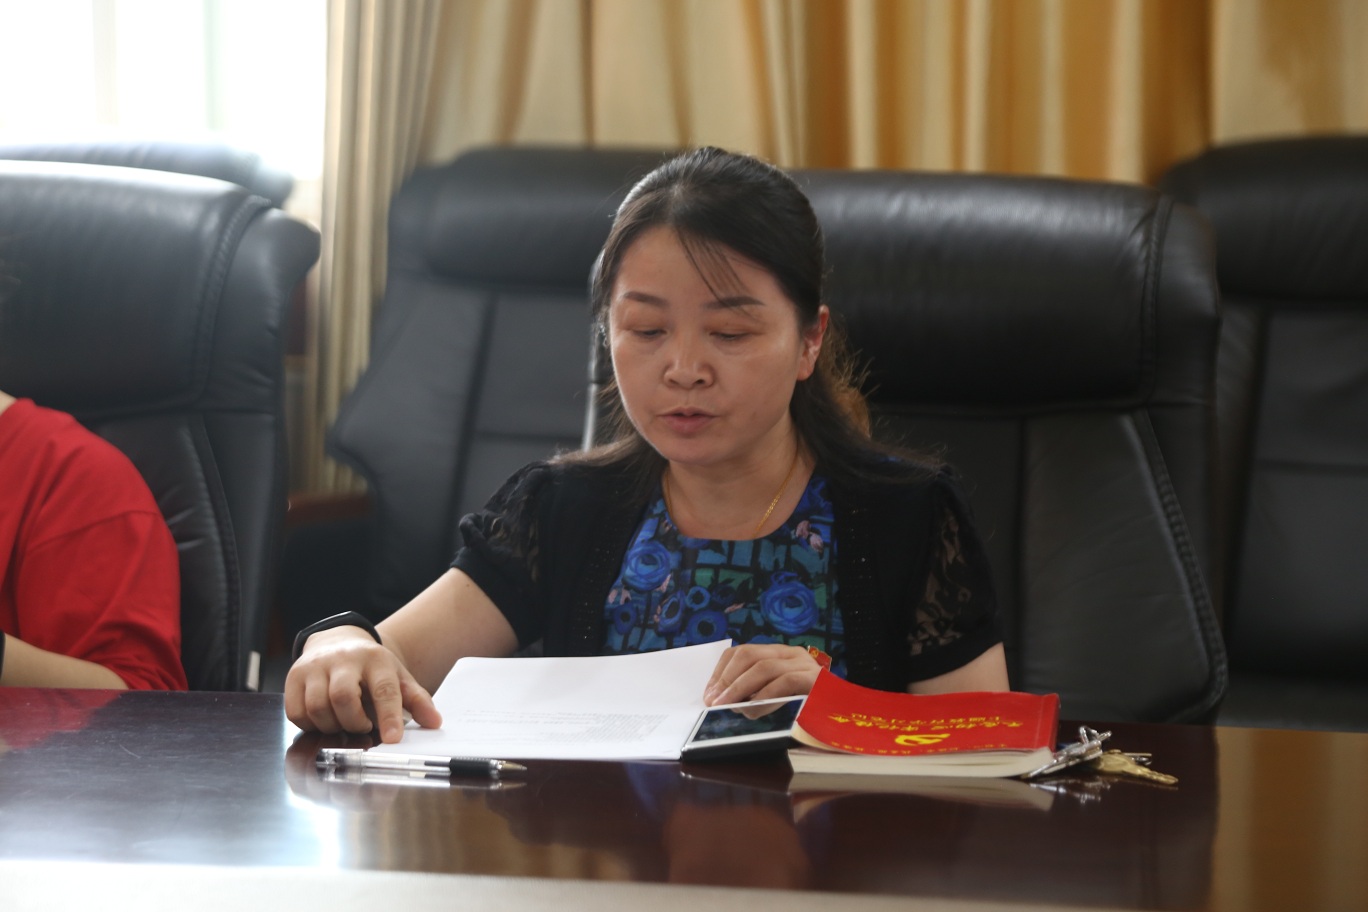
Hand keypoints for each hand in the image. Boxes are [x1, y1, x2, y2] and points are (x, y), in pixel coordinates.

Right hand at [284, 626, 441, 742]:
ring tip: (344, 722)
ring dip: (332, 726)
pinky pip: (296, 712)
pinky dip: (310, 725)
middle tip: (362, 727)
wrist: (337, 642)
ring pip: (317, 707)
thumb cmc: (371, 667)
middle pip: (343, 697)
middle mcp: (343, 659)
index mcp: (375, 659)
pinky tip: (324, 720)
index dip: (388, 716)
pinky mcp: (293, 676)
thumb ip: (416, 700)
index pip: (383, 689)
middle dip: (354, 722)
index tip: (392, 739)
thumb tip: (435, 723)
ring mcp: (314, 666)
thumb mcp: (397, 677)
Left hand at [703, 643, 819, 705]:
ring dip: (740, 689)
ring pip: (764, 667)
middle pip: (748, 655)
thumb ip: (755, 694)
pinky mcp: (815, 680)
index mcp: (779, 655)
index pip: (742, 652)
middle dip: (726, 679)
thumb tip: (722, 701)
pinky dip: (764, 698)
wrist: (850, 716)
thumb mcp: (777, 698)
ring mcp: (804, 664)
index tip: (709, 693)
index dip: (721, 671)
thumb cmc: (809, 710)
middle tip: (713, 702)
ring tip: (728, 708)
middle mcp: (791, 654)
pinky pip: (784, 683)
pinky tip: (752, 712)